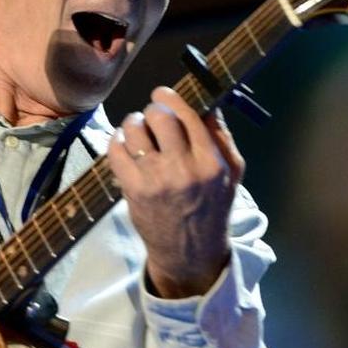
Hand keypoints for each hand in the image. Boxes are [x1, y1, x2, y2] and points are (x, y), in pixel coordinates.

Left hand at [106, 86, 244, 298]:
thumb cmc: (212, 209)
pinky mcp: (134, 190)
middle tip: (150, 117)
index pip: (188, 114)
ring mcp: (156, 179)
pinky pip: (116, 150)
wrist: (190, 253)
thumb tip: (208, 103)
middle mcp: (184, 168)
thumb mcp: (231, 174)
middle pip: (158, 117)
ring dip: (132, 124)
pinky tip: (124, 145)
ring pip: (134, 130)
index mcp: (212, 161)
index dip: (170, 98)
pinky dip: (117, 141)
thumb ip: (222, 137)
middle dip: (152, 110)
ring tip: (136, 130)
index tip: (161, 94)